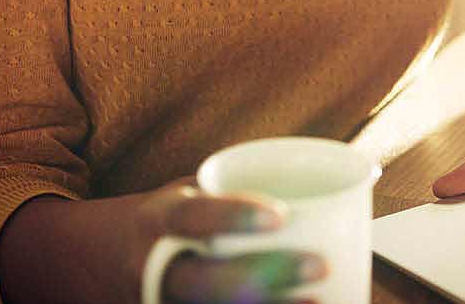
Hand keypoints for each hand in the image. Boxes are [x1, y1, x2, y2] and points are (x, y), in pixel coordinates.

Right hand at [132, 177, 329, 303]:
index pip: (192, 217)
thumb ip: (246, 188)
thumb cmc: (181, 218)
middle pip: (205, 282)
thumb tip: (347, 173)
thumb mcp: (195, 192)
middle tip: (320, 265)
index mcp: (160, 220)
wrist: (117, 256)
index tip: (281, 215)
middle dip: (265, 276)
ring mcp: (164, 302)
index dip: (233, 216)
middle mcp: (156, 268)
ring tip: (318, 301)